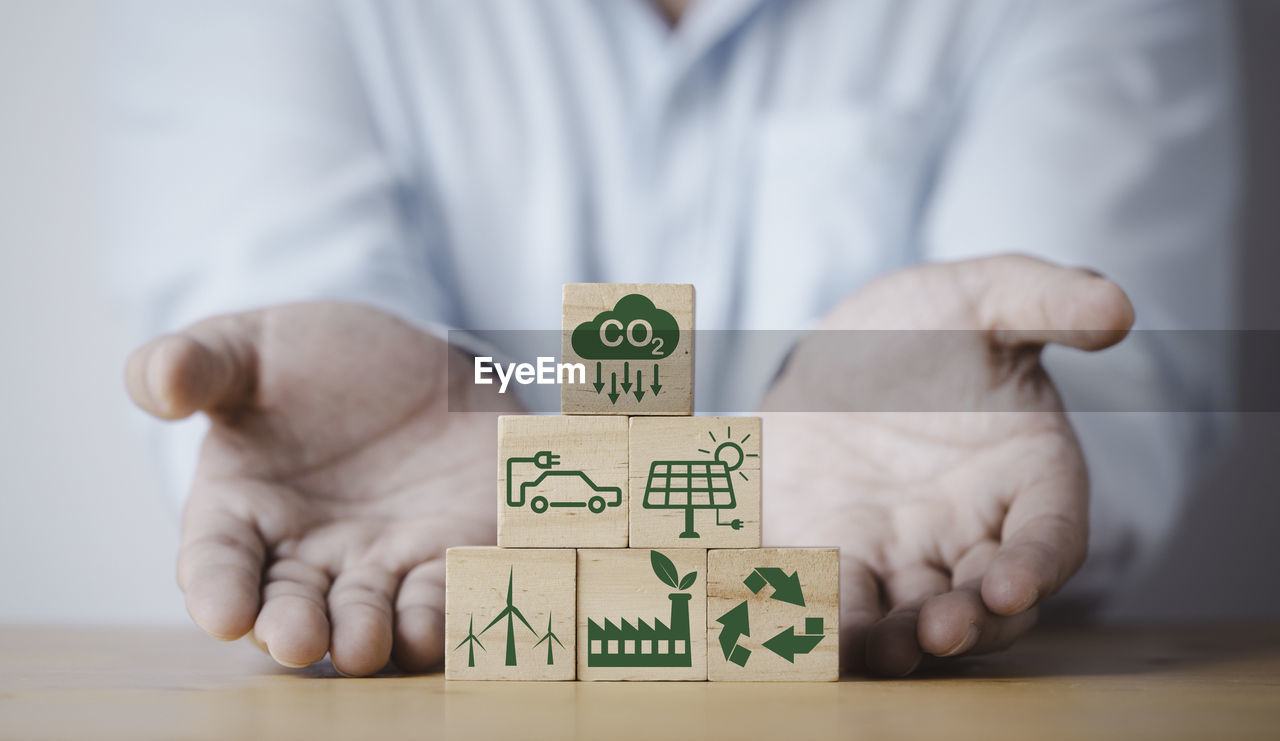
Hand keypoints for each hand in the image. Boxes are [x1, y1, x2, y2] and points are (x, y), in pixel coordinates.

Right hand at [126, 302, 519, 674]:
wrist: (418, 362)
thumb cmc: (316, 361)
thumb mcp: (252, 348)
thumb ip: (201, 365)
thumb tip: (161, 382)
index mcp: (242, 511)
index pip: (217, 562)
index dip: (217, 591)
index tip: (221, 613)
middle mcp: (308, 553)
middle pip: (290, 607)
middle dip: (291, 629)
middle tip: (297, 640)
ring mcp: (378, 563)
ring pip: (364, 617)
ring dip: (363, 637)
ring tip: (363, 648)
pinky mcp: (445, 559)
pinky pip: (440, 599)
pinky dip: (438, 618)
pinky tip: (433, 626)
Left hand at [760, 255, 1132, 675]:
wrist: (834, 350)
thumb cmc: (923, 326)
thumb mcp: (978, 296)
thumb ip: (1043, 300)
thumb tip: (1115, 308)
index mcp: (1026, 473)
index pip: (1050, 534)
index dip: (1037, 564)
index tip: (1015, 585)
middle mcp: (973, 528)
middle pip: (988, 599)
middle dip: (972, 622)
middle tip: (941, 632)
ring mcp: (906, 552)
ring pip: (916, 615)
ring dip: (903, 641)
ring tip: (883, 652)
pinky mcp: (840, 557)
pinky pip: (841, 600)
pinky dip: (832, 624)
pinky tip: (813, 638)